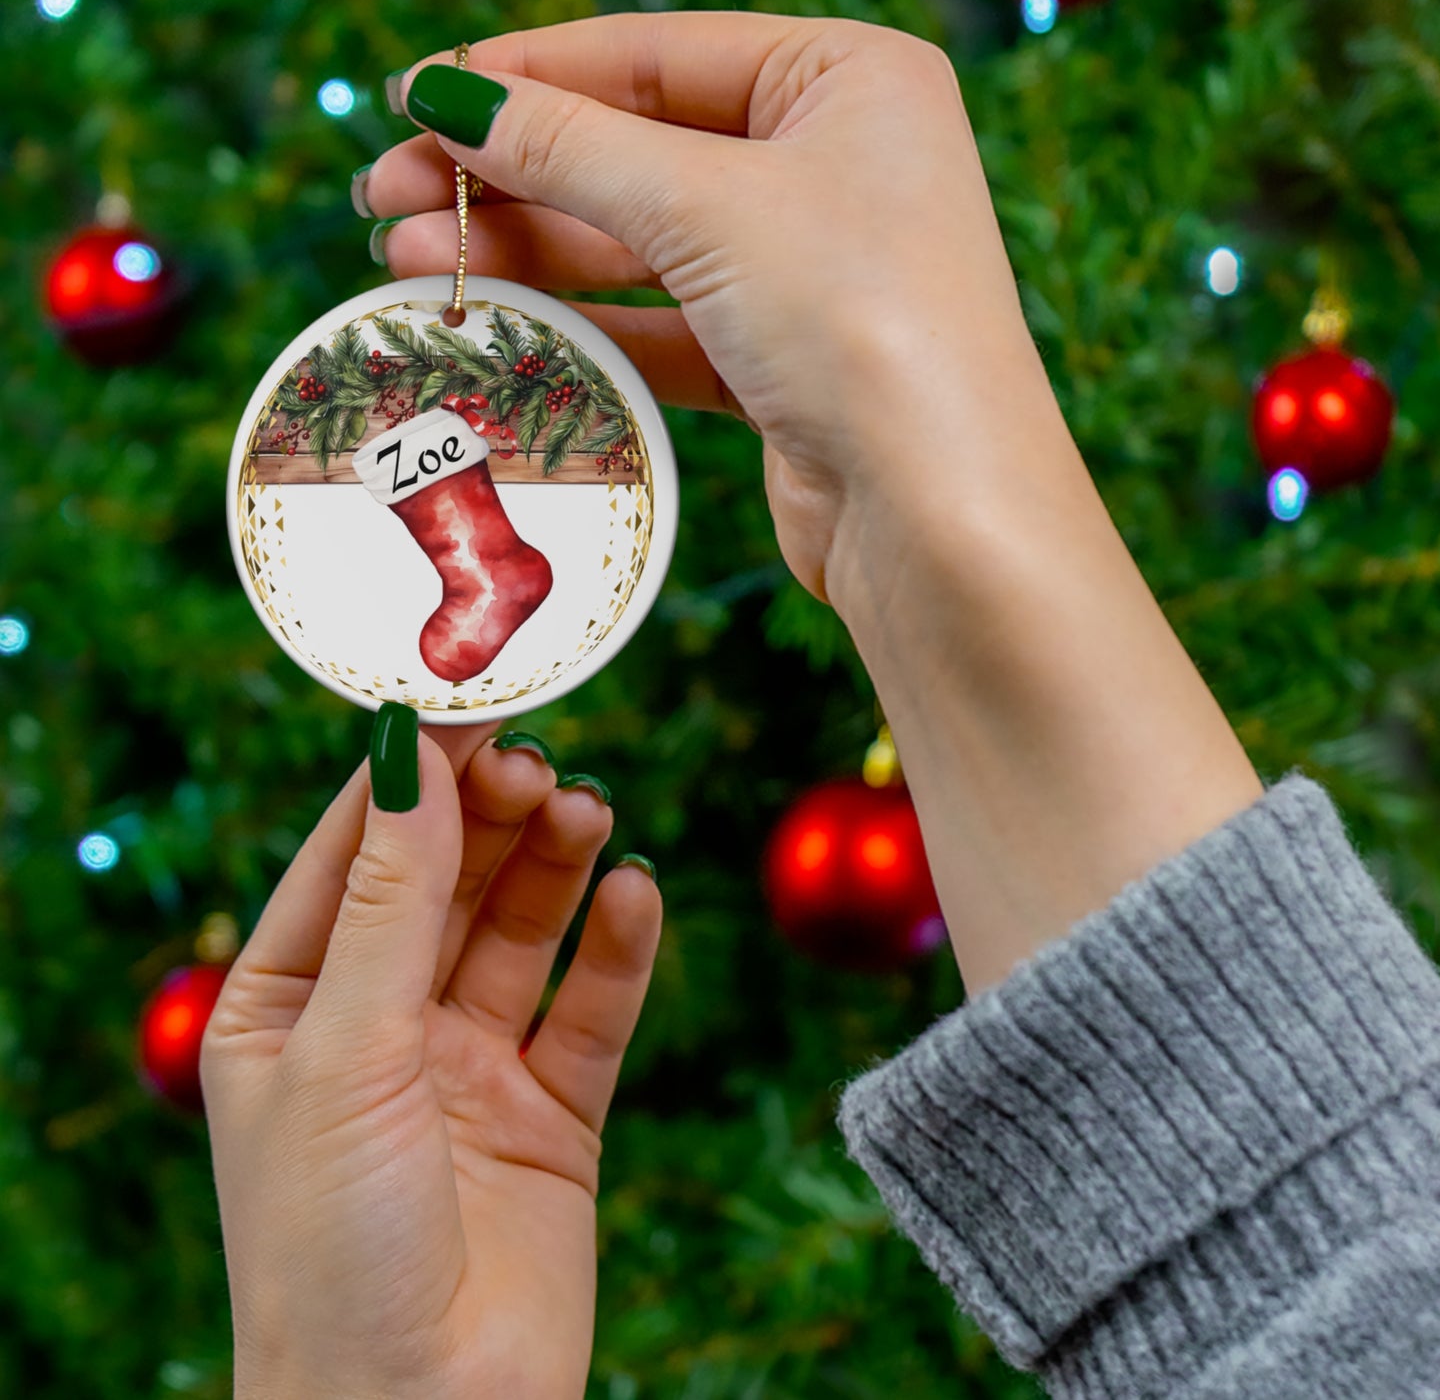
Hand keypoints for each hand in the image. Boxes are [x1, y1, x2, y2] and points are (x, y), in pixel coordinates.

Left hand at [201, 720, 661, 1399]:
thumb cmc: (331, 1248)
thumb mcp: (346, 1050)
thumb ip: (391, 901)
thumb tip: (411, 755)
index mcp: (290, 1008)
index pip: (352, 858)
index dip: (409, 780)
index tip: (469, 704)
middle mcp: (380, 1028)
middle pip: (447, 883)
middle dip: (491, 818)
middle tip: (541, 763)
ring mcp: (469, 1069)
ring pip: (521, 933)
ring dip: (556, 866)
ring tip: (589, 812)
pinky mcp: (552, 1114)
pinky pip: (591, 1010)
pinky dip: (617, 949)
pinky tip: (635, 893)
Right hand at [361, 15, 1262, 995]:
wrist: (940, 517)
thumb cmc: (862, 324)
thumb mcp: (707, 207)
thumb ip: (571, 148)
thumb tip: (447, 97)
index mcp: (848, 81)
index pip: (656, 54)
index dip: (528, 76)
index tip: (417, 100)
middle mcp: (835, 165)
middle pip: (637, 150)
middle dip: (510, 174)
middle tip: (385, 197)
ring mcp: (809, 270)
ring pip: (640, 244)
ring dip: (528, 250)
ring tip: (410, 258)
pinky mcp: (782, 362)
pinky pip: (662, 322)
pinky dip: (582, 321)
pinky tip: (494, 320)